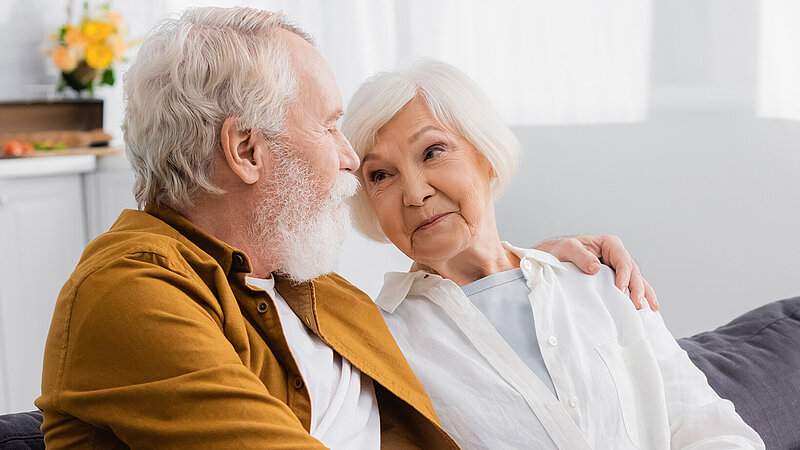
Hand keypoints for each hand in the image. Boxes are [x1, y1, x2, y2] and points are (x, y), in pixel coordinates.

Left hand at [534, 235, 657, 310]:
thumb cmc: (561, 251)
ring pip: (636, 280)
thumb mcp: (568, 248)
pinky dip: (640, 296)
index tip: (620, 290)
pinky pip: (630, 288)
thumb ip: (580, 256)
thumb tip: (596, 267)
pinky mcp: (615, 280)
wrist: (554, 258)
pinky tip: (649, 307)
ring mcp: (618, 268)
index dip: (624, 276)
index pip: (622, 260)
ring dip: (643, 294)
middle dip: (637, 288)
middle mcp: (617, 255)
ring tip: (651, 308)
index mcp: (609, 244)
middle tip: (637, 304)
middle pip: (633, 271)